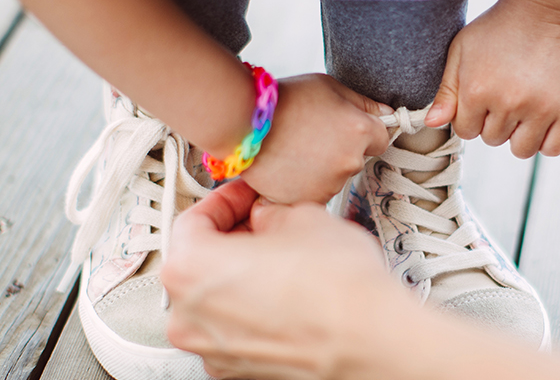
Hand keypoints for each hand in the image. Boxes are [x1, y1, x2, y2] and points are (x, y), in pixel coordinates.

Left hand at [163, 180, 407, 379]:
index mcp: (188, 270)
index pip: (193, 220)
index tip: (247, 197)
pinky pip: (236, 328)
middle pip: (199, 263)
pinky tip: (289, 295)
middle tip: (267, 224)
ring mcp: (212, 349)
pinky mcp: (238, 369)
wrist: (371, 341)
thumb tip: (267, 218)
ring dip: (243, 276)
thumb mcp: (302, 217)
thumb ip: (270, 213)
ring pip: (217, 299)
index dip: (227, 200)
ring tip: (285, 261)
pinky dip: (254, 310)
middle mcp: (188, 316)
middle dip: (234, 239)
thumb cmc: (336, 289)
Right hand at [241, 73, 391, 203]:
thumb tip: (386, 114)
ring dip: (323, 169)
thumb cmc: (282, 102)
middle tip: (312, 135)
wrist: (243, 124)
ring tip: (297, 150)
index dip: (365, 132)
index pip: (382, 138)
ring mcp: (330, 184)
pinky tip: (290, 166)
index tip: (350, 130)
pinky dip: (306, 184)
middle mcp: (350, 161)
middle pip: (357, 159)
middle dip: (341, 149)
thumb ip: (362, 104)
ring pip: (336, 178)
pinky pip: (316, 193)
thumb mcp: (329, 87)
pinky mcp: (310, 200)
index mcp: (360, 130)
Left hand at [427, 0, 559, 157]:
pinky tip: (542, 121)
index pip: (466, 131)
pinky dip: (547, 141)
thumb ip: (446, 91)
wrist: (546, 10)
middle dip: (496, 123)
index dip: (473, 116)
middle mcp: (507, 104)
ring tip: (523, 110)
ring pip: (521, 149)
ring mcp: (538, 109)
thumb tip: (433, 123)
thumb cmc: (500, 28)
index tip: (484, 98)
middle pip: (493, 140)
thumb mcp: (462, 51)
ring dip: (520, 135)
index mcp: (477, 91)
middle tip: (506, 95)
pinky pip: (553, 148)